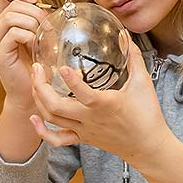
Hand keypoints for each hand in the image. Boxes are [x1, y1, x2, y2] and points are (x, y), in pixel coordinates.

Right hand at [0, 0, 48, 113]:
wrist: (31, 91)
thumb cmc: (37, 63)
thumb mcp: (38, 34)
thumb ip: (36, 16)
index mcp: (4, 21)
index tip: (36, 0)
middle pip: (13, 5)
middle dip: (35, 12)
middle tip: (48, 27)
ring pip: (11, 17)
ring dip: (33, 23)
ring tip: (42, 37)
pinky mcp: (0, 52)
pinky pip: (14, 33)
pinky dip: (29, 36)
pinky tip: (35, 46)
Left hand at [29, 33, 169, 166]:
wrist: (148, 146)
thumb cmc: (147, 114)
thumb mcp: (143, 83)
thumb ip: (134, 58)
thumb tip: (125, 36)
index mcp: (106, 104)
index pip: (84, 94)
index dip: (71, 81)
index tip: (61, 67)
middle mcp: (91, 119)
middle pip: (56, 107)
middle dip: (40, 88)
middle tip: (35, 69)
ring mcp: (84, 130)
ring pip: (52, 119)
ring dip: (38, 101)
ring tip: (34, 82)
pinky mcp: (83, 138)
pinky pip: (57, 139)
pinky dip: (42, 131)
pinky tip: (34, 117)